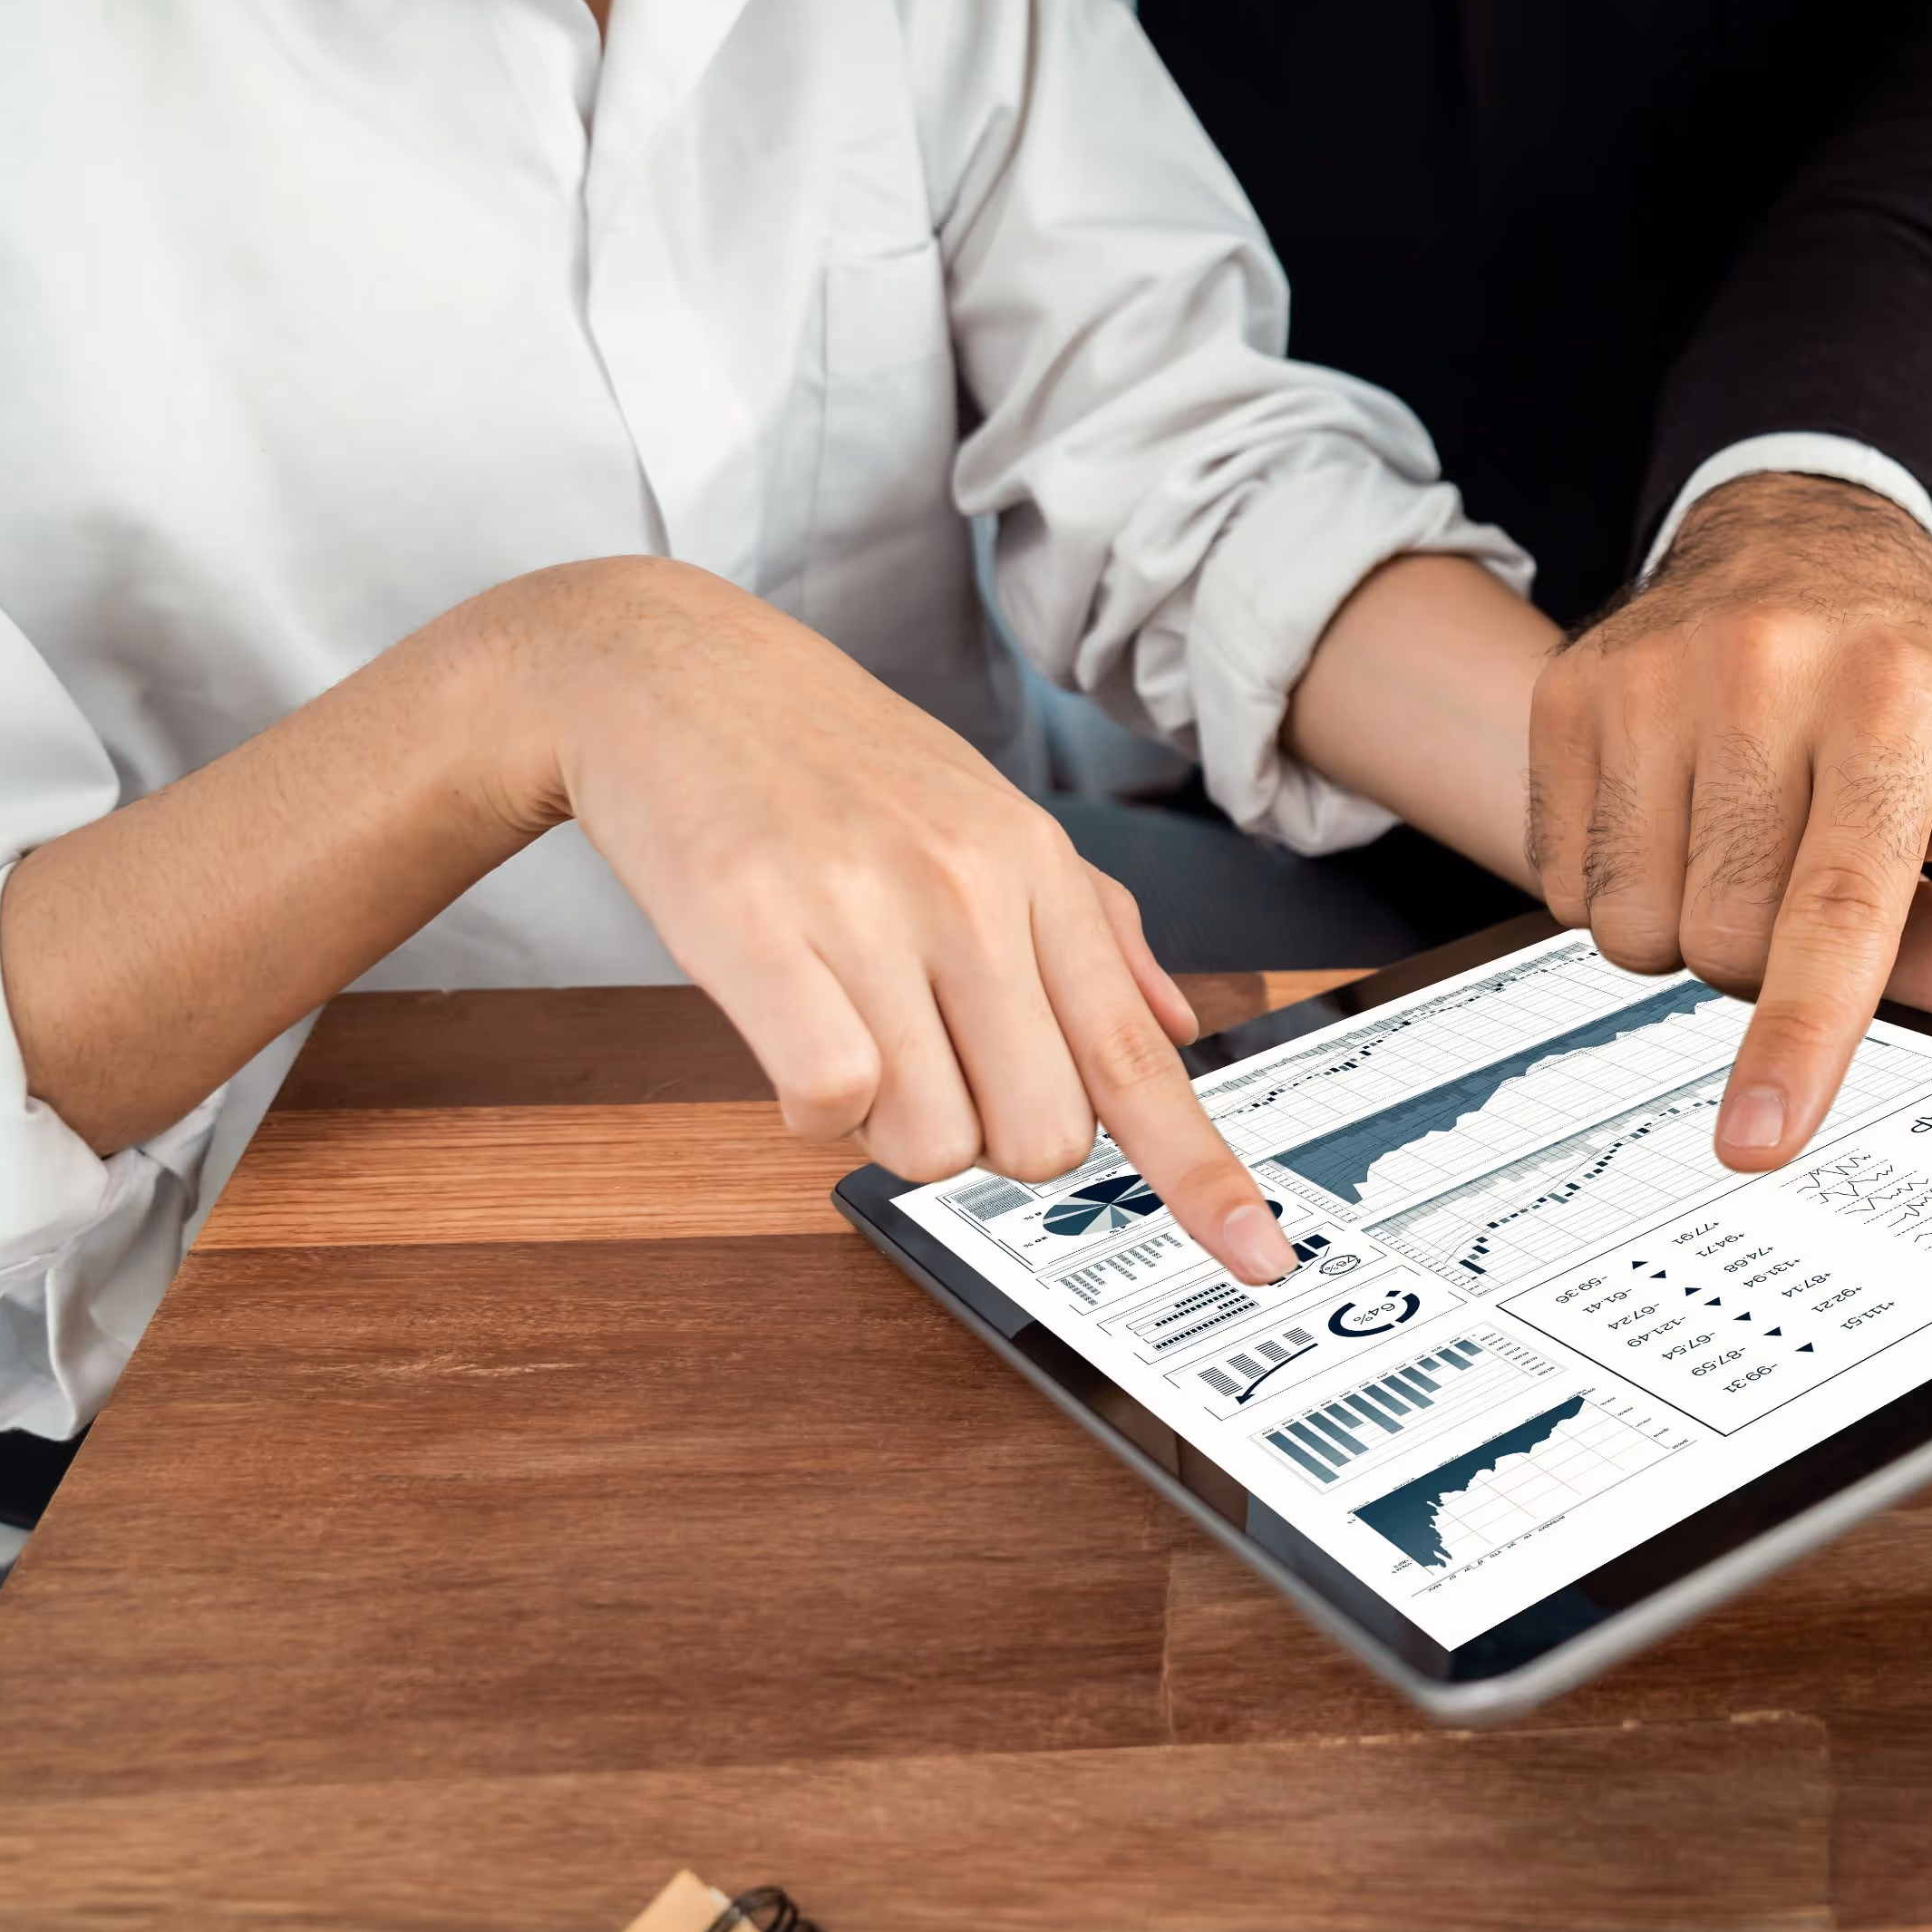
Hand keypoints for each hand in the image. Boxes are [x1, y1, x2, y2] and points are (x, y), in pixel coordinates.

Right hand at [500, 561, 1297, 1281]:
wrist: (673, 672)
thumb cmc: (834, 762)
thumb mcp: (986, 815)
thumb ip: (1093, 930)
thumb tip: (1178, 1026)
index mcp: (1038, 869)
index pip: (1139, 1057)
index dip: (1201, 1173)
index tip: (1258, 1259)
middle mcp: (973, 890)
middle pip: (1042, 1135)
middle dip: (987, 1140)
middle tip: (930, 1061)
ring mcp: (869, 908)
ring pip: (931, 1139)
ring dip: (888, 1125)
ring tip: (849, 1026)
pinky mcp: (758, 929)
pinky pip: (830, 1103)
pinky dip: (810, 1109)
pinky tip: (791, 1036)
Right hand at [1529, 474, 1931, 1168]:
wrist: (1785, 542)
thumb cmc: (1902, 679)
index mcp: (1890, 704)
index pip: (1838, 908)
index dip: (1804, 1033)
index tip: (1763, 1134)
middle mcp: (1763, 676)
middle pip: (1729, 943)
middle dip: (1763, 964)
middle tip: (1801, 886)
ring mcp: (1651, 681)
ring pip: (1637, 925)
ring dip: (1686, 927)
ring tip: (1740, 846)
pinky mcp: (1571, 693)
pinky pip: (1567, 881)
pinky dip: (1618, 885)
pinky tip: (1672, 816)